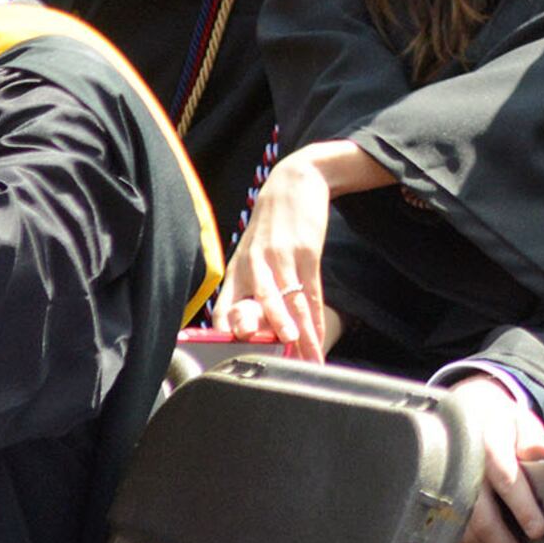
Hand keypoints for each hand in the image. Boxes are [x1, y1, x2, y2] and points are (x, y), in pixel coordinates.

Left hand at [212, 139, 388, 351]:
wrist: (294, 183)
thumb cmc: (271, 225)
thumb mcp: (250, 253)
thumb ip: (246, 286)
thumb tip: (244, 325)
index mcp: (237, 269)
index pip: (225, 307)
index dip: (227, 333)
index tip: (232, 359)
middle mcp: (255, 264)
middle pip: (260, 303)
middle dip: (270, 332)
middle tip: (277, 359)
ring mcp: (281, 257)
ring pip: (290, 301)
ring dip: (300, 333)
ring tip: (306, 358)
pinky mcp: (306, 251)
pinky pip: (311, 291)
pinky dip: (315, 318)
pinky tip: (319, 336)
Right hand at [450, 374, 543, 542]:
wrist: (464, 415)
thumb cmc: (500, 424)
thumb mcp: (519, 422)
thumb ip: (532, 438)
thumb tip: (542, 454)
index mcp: (486, 440)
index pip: (505, 477)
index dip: (522, 506)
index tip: (539, 530)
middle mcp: (461, 465)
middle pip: (482, 515)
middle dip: (506, 542)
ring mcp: (446, 486)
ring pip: (467, 531)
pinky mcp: (439, 501)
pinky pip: (455, 534)